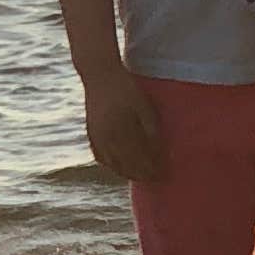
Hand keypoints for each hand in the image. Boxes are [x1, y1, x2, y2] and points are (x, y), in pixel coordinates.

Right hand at [79, 62, 164, 184]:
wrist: (100, 75)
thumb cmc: (127, 88)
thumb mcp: (144, 106)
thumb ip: (151, 129)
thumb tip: (159, 152)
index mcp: (123, 129)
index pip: (140, 158)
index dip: (152, 168)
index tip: (164, 174)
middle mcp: (107, 137)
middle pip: (127, 164)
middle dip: (142, 174)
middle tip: (156, 179)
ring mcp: (96, 137)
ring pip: (113, 164)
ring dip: (127, 173)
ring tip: (141, 177)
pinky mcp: (90, 135)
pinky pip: (101, 157)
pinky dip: (112, 166)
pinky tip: (121, 168)